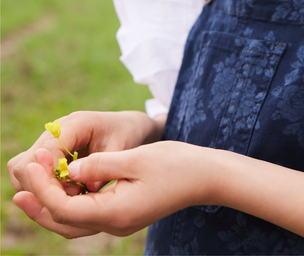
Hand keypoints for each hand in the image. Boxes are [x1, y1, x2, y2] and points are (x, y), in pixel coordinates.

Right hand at [8, 111, 164, 193]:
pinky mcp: (47, 152)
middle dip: (42, 187)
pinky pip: (29, 173)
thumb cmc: (126, 134)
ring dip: (40, 188)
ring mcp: (48, 141)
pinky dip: (42, 187)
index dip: (52, 178)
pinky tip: (68, 192)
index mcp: (75, 124)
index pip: (44, 153)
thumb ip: (106, 165)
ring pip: (21, 170)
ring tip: (72, 195)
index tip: (74, 193)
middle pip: (24, 164)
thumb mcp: (124, 147)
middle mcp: (55, 130)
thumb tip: (90, 189)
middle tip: (73, 197)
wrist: (127, 126)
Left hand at [13, 142, 215, 238]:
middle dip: (39, 203)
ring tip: (29, 189)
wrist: (206, 176)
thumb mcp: (138, 158)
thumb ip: (101, 163)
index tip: (34, 160)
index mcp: (117, 212)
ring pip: (73, 223)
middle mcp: (115, 224)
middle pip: (64, 223)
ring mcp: (120, 221)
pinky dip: (68, 204)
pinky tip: (63, 187)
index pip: (66, 207)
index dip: (45, 185)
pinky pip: (86, 216)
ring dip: (49, 206)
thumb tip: (70, 167)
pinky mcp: (124, 214)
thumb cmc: (177, 164)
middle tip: (20, 182)